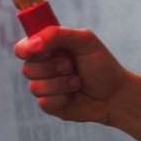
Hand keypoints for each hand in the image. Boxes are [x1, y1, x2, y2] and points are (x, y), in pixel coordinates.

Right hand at [13, 27, 140, 140]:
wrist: (116, 94)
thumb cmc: (102, 65)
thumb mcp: (85, 41)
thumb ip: (57, 35)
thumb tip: (33, 42)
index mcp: (49, 50)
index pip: (23, 48)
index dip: (26, 49)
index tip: (37, 50)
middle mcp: (44, 68)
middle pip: (27, 68)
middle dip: (53, 67)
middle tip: (72, 65)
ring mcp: (46, 88)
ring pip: (35, 86)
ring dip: (61, 83)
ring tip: (78, 82)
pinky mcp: (50, 105)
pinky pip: (44, 102)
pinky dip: (62, 97)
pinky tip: (75, 95)